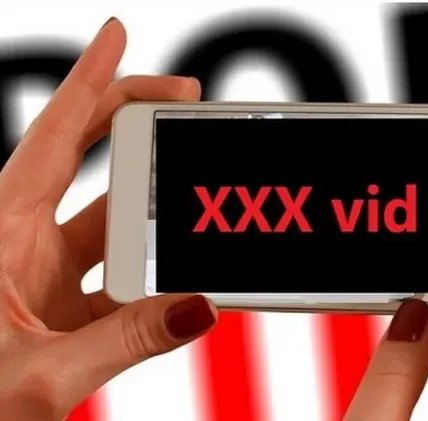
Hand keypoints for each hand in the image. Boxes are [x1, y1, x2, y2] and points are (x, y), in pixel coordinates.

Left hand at [0, 18, 217, 419]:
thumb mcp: (43, 374)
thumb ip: (126, 342)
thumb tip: (200, 306)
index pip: (53, 140)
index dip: (87, 81)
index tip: (116, 35)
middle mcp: (21, 245)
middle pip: (87, 160)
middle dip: (135, 122)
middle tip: (184, 100)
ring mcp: (46, 277)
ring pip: (114, 222)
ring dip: (156, 209)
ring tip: (199, 191)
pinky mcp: (69, 310)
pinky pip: (125, 276)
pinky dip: (158, 274)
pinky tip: (184, 278)